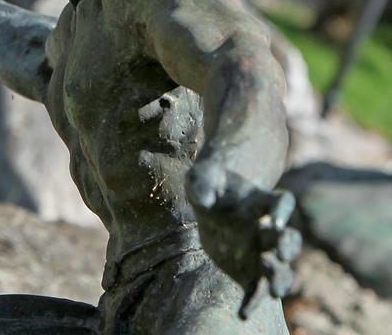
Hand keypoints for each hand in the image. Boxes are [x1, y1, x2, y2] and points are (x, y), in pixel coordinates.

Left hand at [187, 160, 301, 318]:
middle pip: (288, 238)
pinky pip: (256, 288)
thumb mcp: (202, 177)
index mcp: (260, 202)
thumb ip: (203, 184)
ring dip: (281, 280)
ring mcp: (260, 250)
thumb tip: (203, 201)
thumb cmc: (209, 183)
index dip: (283, 211)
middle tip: (282, 253)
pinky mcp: (249, 269)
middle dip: (288, 247)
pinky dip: (253, 301)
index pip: (281, 203)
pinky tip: (243, 314)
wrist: (209, 201)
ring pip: (280, 268)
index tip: (276, 221)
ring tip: (276, 292)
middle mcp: (266, 228)